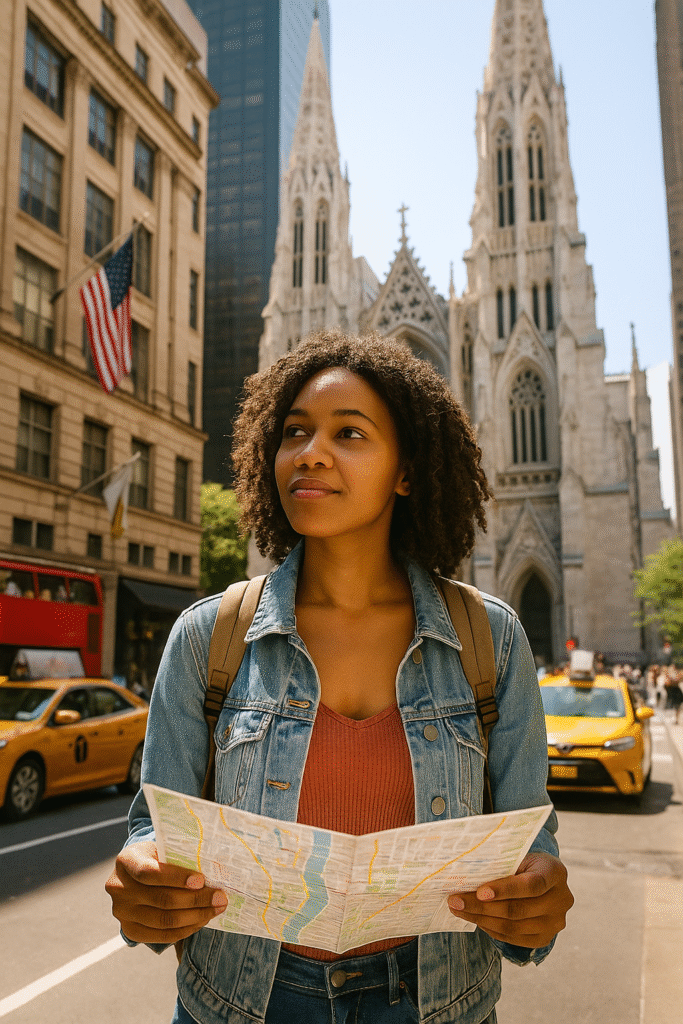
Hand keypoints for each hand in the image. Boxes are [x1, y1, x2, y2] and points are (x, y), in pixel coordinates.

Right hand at [105, 840, 227, 944]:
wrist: (137, 873)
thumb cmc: (157, 857)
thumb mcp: (163, 848)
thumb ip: (179, 856)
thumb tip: (213, 869)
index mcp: (126, 861)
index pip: (149, 872)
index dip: (176, 877)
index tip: (201, 880)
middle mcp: (119, 888)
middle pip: (161, 899)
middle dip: (196, 899)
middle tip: (220, 897)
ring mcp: (122, 912)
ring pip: (164, 920)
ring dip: (195, 916)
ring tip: (216, 909)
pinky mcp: (130, 930)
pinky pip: (161, 936)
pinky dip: (185, 929)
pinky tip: (201, 920)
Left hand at [447, 851, 573, 947]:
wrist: (543, 881)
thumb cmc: (524, 864)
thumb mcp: (519, 857)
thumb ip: (501, 865)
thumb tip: (464, 875)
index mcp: (556, 872)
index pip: (531, 885)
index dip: (505, 889)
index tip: (480, 891)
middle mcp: (562, 900)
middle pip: (518, 909)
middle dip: (482, 906)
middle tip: (455, 900)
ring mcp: (555, 923)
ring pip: (513, 927)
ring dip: (481, 919)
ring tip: (458, 909)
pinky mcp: (544, 938)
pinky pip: (513, 938)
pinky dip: (490, 928)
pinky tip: (475, 919)